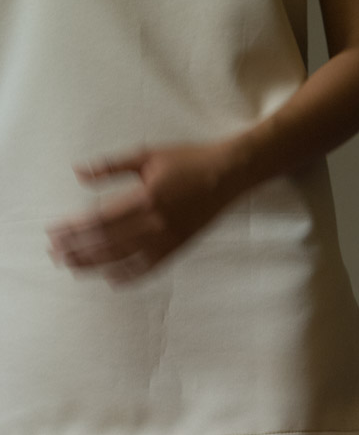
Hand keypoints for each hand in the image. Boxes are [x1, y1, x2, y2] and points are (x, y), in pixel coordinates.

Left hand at [47, 142, 244, 283]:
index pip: (99, 220)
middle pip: (107, 243)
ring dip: (95, 265)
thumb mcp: (147, 155)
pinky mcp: (178, 246)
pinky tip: (110, 279)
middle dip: (77, 250)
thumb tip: (78, 174)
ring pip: (124, 258)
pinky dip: (129, 276)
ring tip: (72, 267)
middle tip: (54, 254)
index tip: (53, 233)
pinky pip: (150, 267)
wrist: (228, 175)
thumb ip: (111, 166)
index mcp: (145, 198)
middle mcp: (155, 223)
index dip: (74, 229)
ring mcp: (168, 238)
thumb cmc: (188, 161)